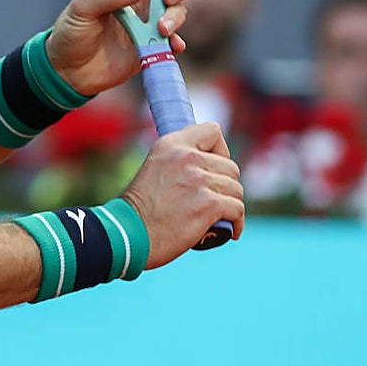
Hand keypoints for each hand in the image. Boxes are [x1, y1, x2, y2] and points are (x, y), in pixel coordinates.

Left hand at [45, 0, 197, 95]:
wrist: (70, 70)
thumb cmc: (71, 31)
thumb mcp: (81, 7)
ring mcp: (151, 20)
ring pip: (179, 9)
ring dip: (175, 17)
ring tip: (160, 30)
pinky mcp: (154, 44)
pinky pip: (175, 39)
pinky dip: (176, 42)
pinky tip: (169, 46)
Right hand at [121, 122, 244, 268]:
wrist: (128, 234)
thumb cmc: (140, 209)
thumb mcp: (154, 168)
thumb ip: (179, 161)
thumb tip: (209, 165)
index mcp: (171, 144)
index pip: (213, 131)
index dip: (220, 151)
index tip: (213, 169)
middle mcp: (186, 157)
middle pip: (230, 166)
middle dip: (225, 185)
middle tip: (212, 201)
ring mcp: (199, 180)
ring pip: (236, 189)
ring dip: (230, 205)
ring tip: (217, 218)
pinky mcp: (209, 204)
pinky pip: (238, 209)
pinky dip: (237, 222)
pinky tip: (229, 230)